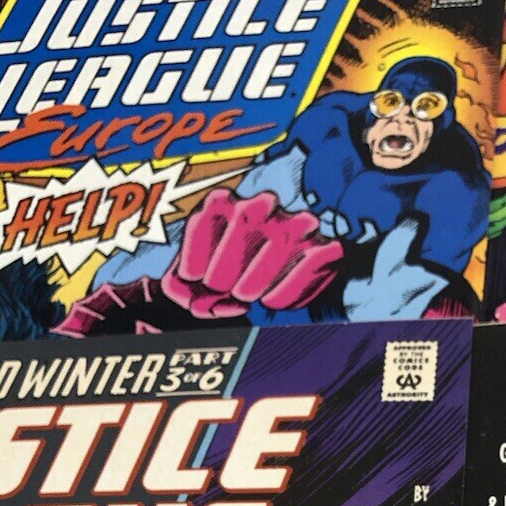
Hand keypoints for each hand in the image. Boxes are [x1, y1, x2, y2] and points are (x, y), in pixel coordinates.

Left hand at [162, 188, 343, 317]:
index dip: (197, 250)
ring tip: (245, 297)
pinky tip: (270, 301)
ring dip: (256, 274)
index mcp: (227, 203)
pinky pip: (310, 260)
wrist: (280, 285)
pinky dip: (287, 287)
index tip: (192, 280)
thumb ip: (181, 287)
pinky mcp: (324, 248)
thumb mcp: (199, 280)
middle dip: (226, 264)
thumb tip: (187, 299)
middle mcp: (262, 205)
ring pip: (281, 235)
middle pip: (244, 219)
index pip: (211, 212)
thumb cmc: (228, 280)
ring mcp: (295, 224)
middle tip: (219, 293)